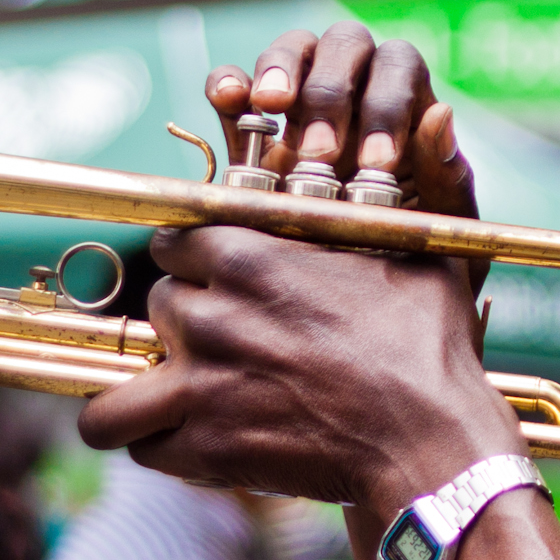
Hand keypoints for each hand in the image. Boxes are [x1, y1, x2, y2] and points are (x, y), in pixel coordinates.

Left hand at [76, 223, 522, 511]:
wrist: (430, 442)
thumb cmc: (431, 350)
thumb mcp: (420, 255)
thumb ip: (405, 191)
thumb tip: (439, 112)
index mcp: (250, 257)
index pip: (173, 243)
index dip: (192, 262)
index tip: (212, 279)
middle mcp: (212, 314)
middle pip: (158, 304)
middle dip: (186, 323)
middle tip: (223, 344)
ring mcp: (202, 383)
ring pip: (120, 382)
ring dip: (137, 392)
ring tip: (162, 403)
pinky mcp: (205, 448)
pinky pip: (141, 445)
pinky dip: (160, 446)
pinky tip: (188, 444)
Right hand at [205, 23, 476, 224]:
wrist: (347, 286)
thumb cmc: (409, 245)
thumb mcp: (437, 222)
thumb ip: (446, 174)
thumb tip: (441, 114)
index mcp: (406, 99)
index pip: (399, 67)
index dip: (387, 106)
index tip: (375, 165)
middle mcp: (354, 83)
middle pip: (345, 45)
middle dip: (330, 94)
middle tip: (320, 155)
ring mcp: (299, 98)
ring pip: (293, 49)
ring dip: (281, 69)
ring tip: (269, 106)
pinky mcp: (247, 124)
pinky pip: (233, 84)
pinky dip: (228, 83)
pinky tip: (230, 100)